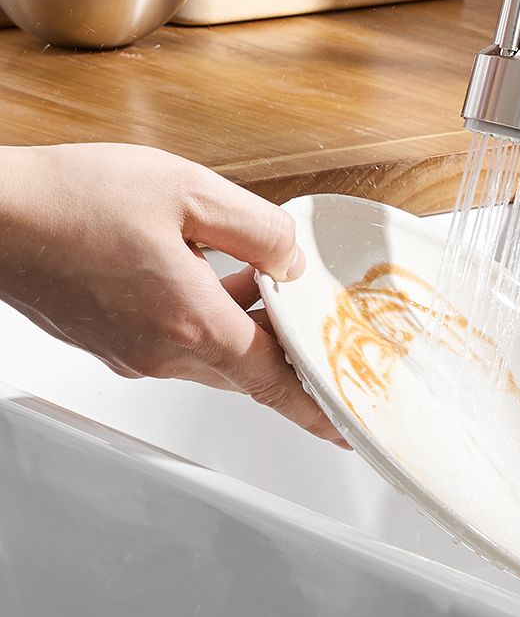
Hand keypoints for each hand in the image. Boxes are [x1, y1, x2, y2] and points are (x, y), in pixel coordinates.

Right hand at [0, 144, 345, 444]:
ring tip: (270, 276)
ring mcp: (129, 351)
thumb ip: (257, 228)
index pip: (272, 380)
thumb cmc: (77, 200)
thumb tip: (291, 257)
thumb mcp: (192, 192)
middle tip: (323, 329)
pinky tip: (212, 270)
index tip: (346, 425)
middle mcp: (158, 351)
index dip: (317, 404)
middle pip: (246, 366)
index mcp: (189, 322)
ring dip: (246, 322)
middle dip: (287, 348)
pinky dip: (208, 315)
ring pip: (211, 350)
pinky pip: (177, 339)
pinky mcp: (108, 339)